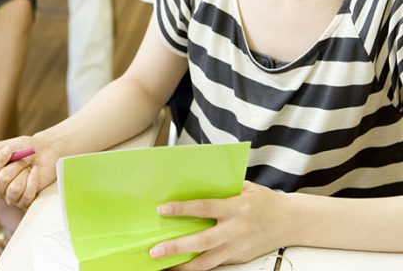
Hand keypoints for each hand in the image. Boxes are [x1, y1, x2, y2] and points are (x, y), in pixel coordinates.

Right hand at [0, 135, 59, 209]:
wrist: (45, 150)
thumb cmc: (22, 147)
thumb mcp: (0, 145)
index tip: (9, 149)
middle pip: (2, 179)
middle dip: (16, 164)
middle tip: (23, 157)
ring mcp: (10, 197)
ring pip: (14, 188)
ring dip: (24, 172)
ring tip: (28, 166)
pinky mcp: (24, 201)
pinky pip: (26, 195)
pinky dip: (33, 179)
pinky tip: (35, 171)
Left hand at [149, 182, 287, 269]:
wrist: (290, 221)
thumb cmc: (264, 200)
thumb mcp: (244, 186)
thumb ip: (221, 187)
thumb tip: (193, 184)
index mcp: (236, 207)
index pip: (204, 208)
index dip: (182, 209)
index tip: (162, 210)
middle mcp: (236, 230)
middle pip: (202, 241)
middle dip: (177, 247)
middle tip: (156, 251)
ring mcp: (238, 248)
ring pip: (207, 261)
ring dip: (184, 265)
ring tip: (165, 266)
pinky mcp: (240, 259)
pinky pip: (216, 264)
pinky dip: (199, 266)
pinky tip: (184, 266)